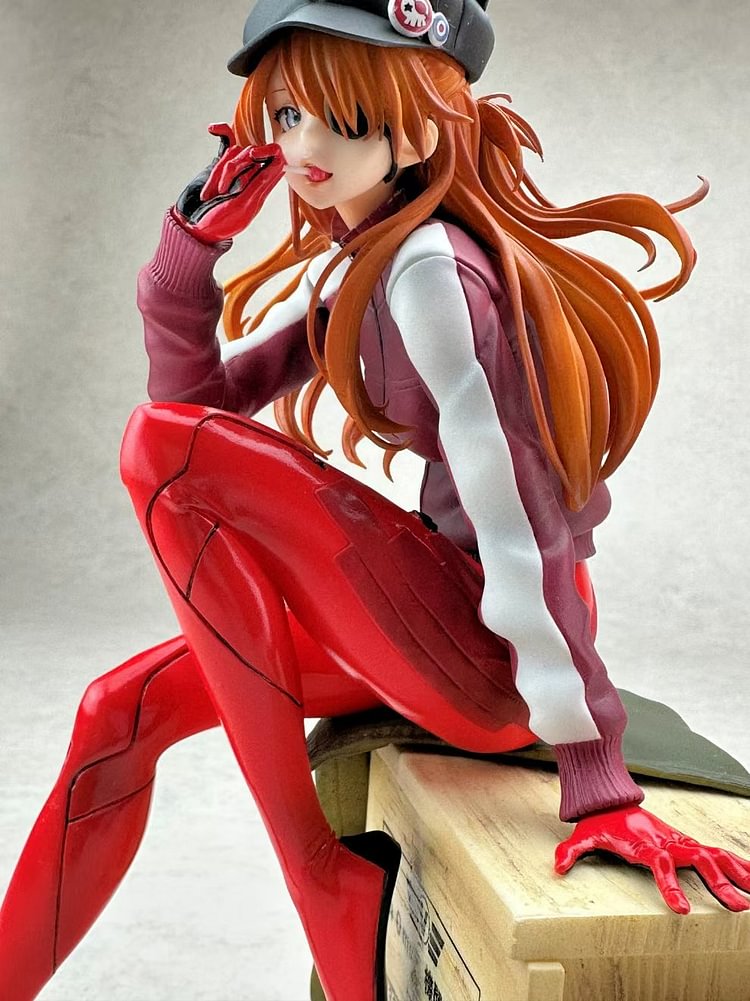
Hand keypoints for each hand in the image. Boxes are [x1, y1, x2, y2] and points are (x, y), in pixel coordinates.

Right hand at [173, 123, 283, 243]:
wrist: (193, 226)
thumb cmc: (219, 222)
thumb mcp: (241, 206)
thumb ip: (259, 184)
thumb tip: (279, 164)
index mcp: (261, 189)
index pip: (275, 161)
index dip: (267, 152)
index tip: (253, 156)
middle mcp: (251, 177)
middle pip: (250, 154)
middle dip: (233, 169)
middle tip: (222, 191)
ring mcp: (235, 169)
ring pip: (234, 152)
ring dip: (219, 172)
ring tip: (212, 194)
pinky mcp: (219, 164)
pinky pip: (226, 142)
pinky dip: (221, 133)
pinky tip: (212, 129)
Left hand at [555, 805, 749, 912]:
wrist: (611, 797)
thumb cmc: (600, 821)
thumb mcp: (583, 834)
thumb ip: (571, 851)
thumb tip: (557, 867)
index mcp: (645, 844)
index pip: (660, 866)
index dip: (670, 886)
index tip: (681, 910)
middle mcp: (667, 842)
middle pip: (698, 861)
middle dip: (719, 885)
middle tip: (738, 908)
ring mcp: (679, 841)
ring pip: (714, 855)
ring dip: (737, 872)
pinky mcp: (686, 843)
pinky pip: (715, 853)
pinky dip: (737, 863)